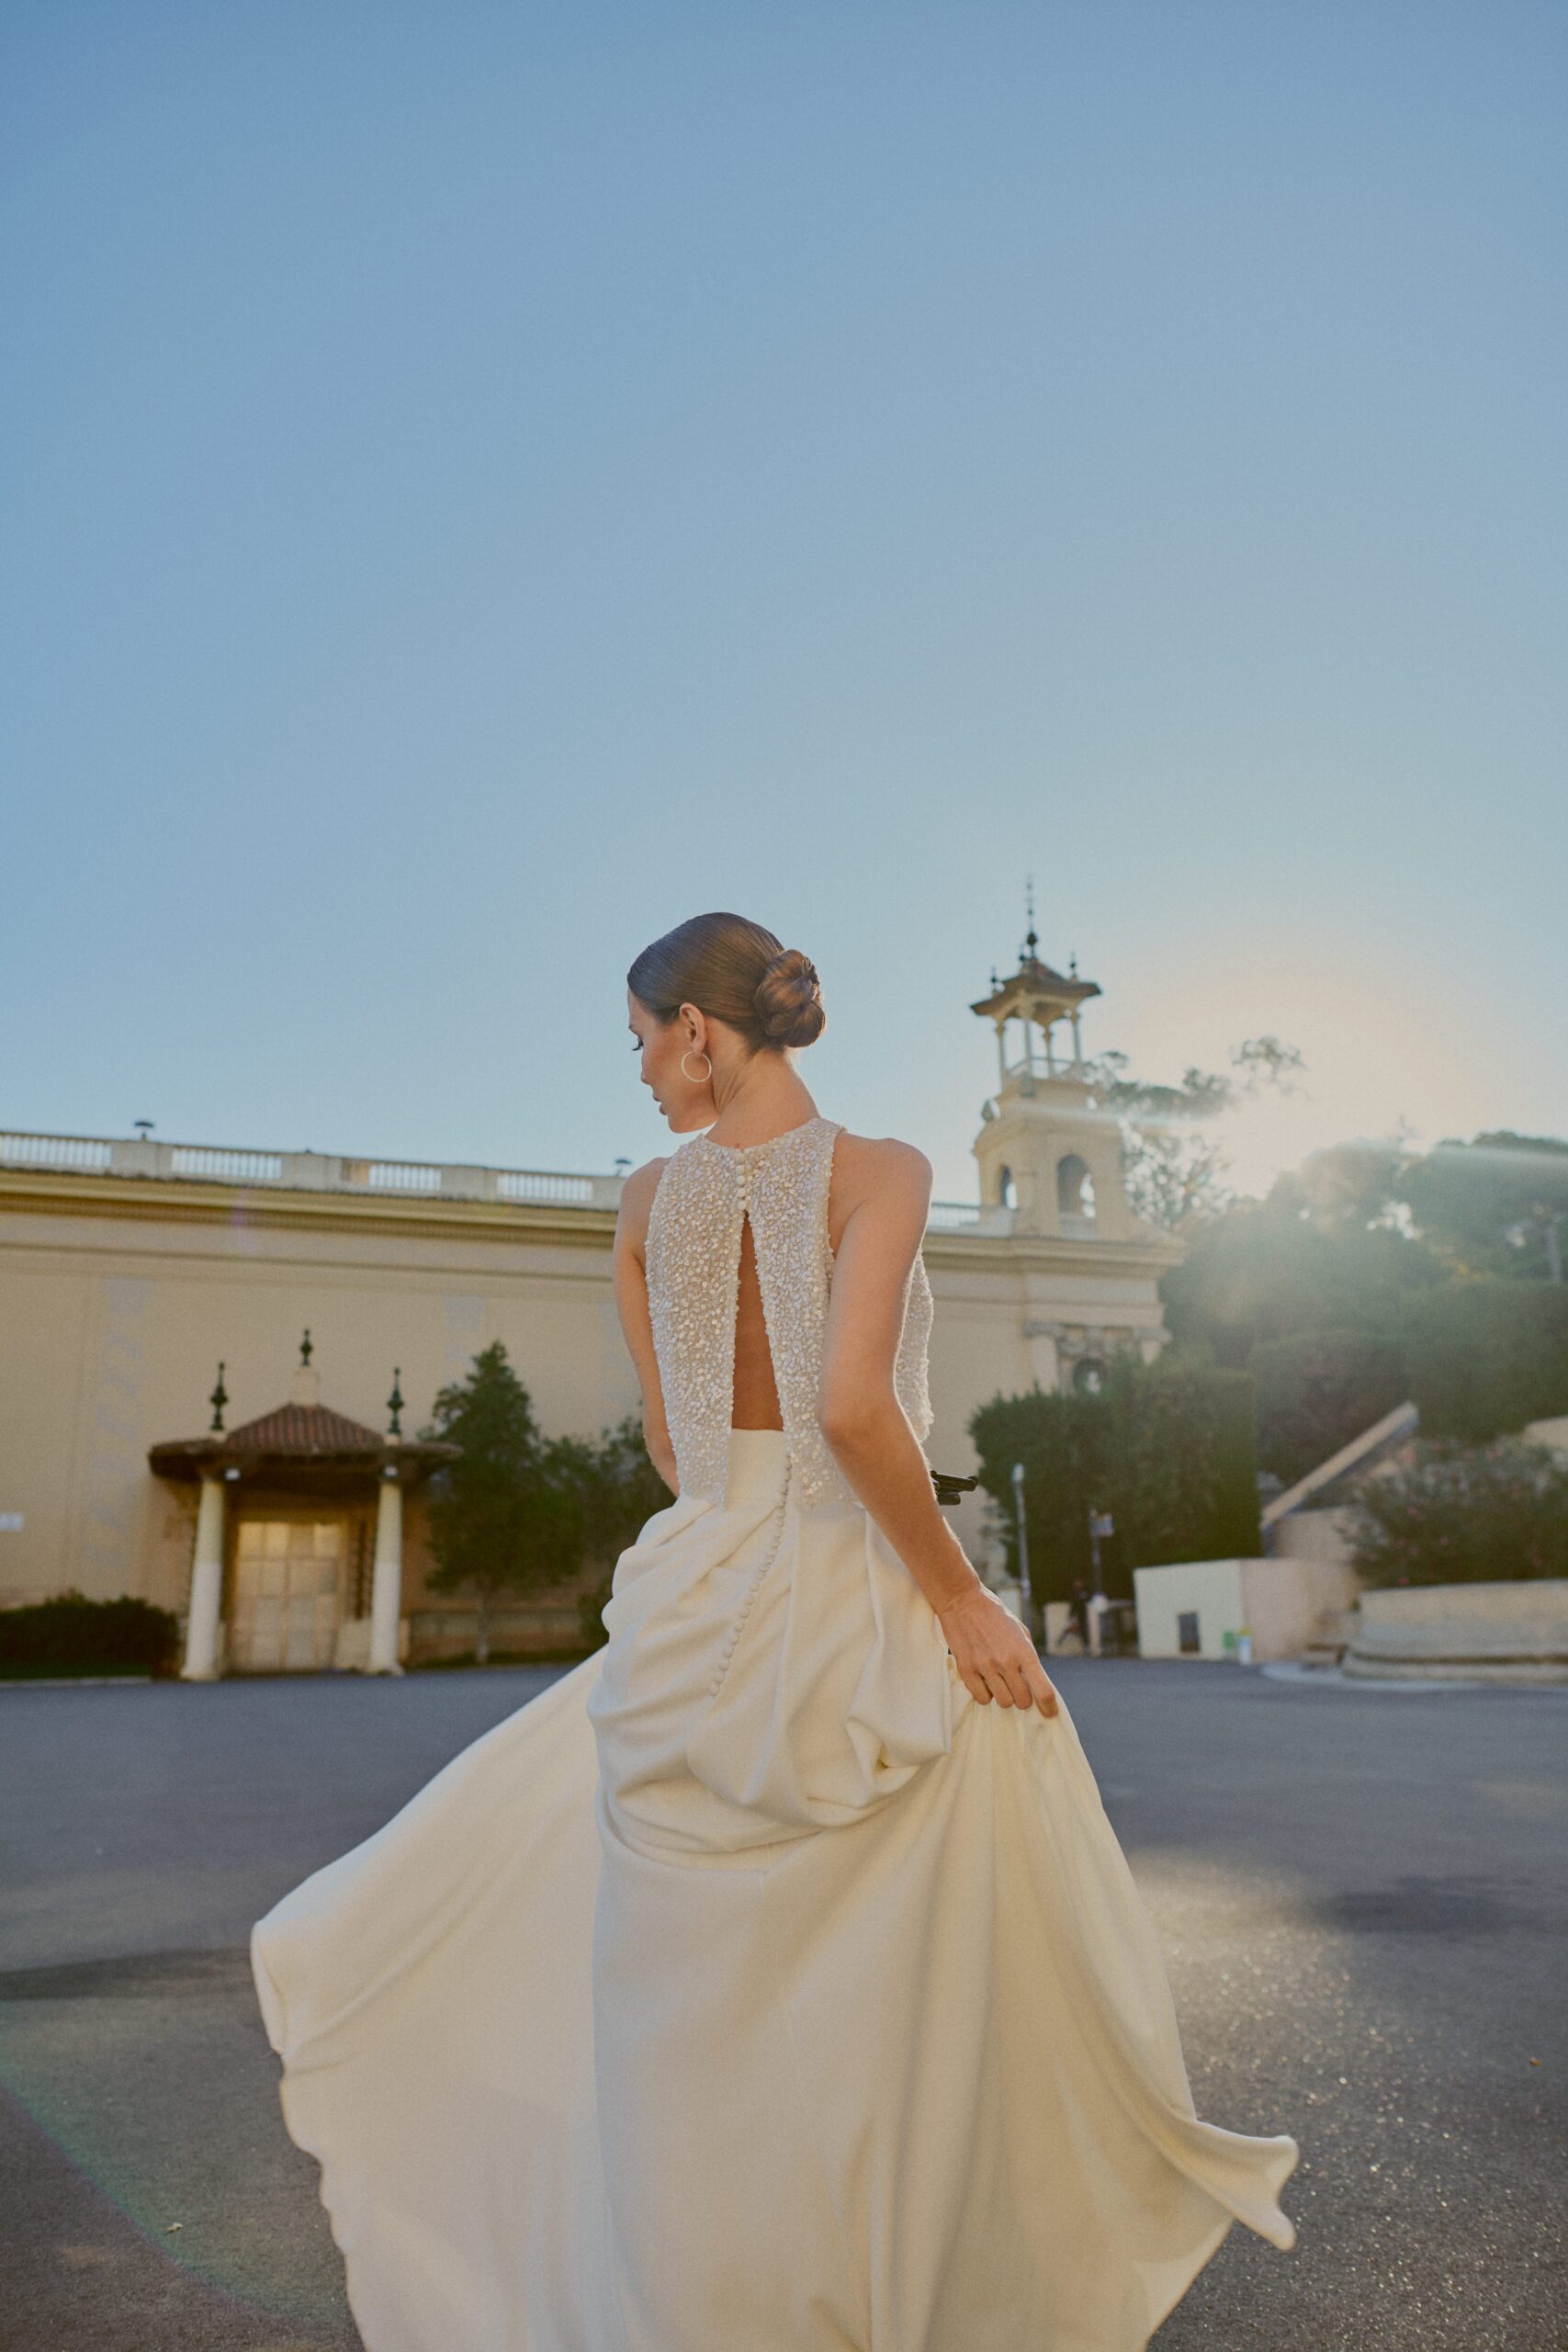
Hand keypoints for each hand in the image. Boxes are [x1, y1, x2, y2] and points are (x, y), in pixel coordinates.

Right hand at [936, 1584, 1058, 1715]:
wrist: (962, 1601)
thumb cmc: (994, 1614)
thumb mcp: (1020, 1630)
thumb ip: (1028, 1656)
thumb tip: (1035, 1681)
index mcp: (1024, 1651)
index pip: (1043, 1690)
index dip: (1049, 1706)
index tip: (1050, 1712)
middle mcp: (1006, 1661)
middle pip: (1022, 1701)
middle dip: (1024, 1698)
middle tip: (1018, 1687)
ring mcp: (985, 1667)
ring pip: (1003, 1701)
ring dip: (1005, 1695)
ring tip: (1000, 1681)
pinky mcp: (967, 1669)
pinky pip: (982, 1698)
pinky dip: (986, 1694)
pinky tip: (985, 1681)